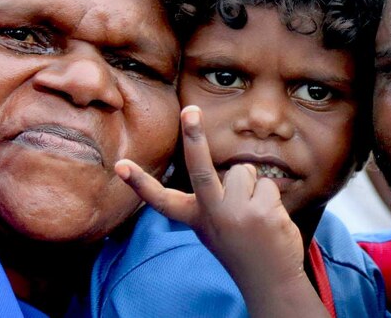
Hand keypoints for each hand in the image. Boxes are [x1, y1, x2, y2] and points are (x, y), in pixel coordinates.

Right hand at [115, 106, 328, 316]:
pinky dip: (271, 197)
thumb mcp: (217, 225)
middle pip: (200, 168)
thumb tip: (239, 169)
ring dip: (252, 185)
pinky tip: (269, 220)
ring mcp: (237, 213)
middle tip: (190, 110)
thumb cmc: (241, 245)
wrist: (269, 280)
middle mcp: (212, 215)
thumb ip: (217, 197)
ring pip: (243, 171)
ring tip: (254, 213)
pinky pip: (266, 184)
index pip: (163, 200)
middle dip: (193, 136)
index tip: (120, 165)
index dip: (140, 183)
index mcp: (196, 218)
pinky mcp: (262, 212)